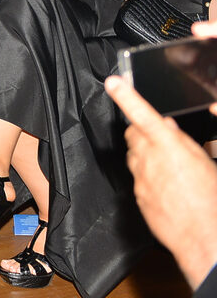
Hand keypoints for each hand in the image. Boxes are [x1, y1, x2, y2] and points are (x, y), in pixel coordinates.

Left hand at [106, 61, 216, 288]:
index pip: (142, 113)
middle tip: (162, 139)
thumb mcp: (205, 162)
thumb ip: (182, 141)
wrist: (204, 238)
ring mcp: (140, 178)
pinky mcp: (137, 195)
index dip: (125, 95)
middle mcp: (148, 159)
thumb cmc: (212, 200)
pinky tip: (168, 188)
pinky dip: (148, 177)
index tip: (113, 82)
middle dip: (142, 131)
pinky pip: (137, 178)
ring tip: (170, 168)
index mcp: (168, 145)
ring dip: (145, 154)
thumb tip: (167, 127)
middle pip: (133, 134)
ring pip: (134, 156)